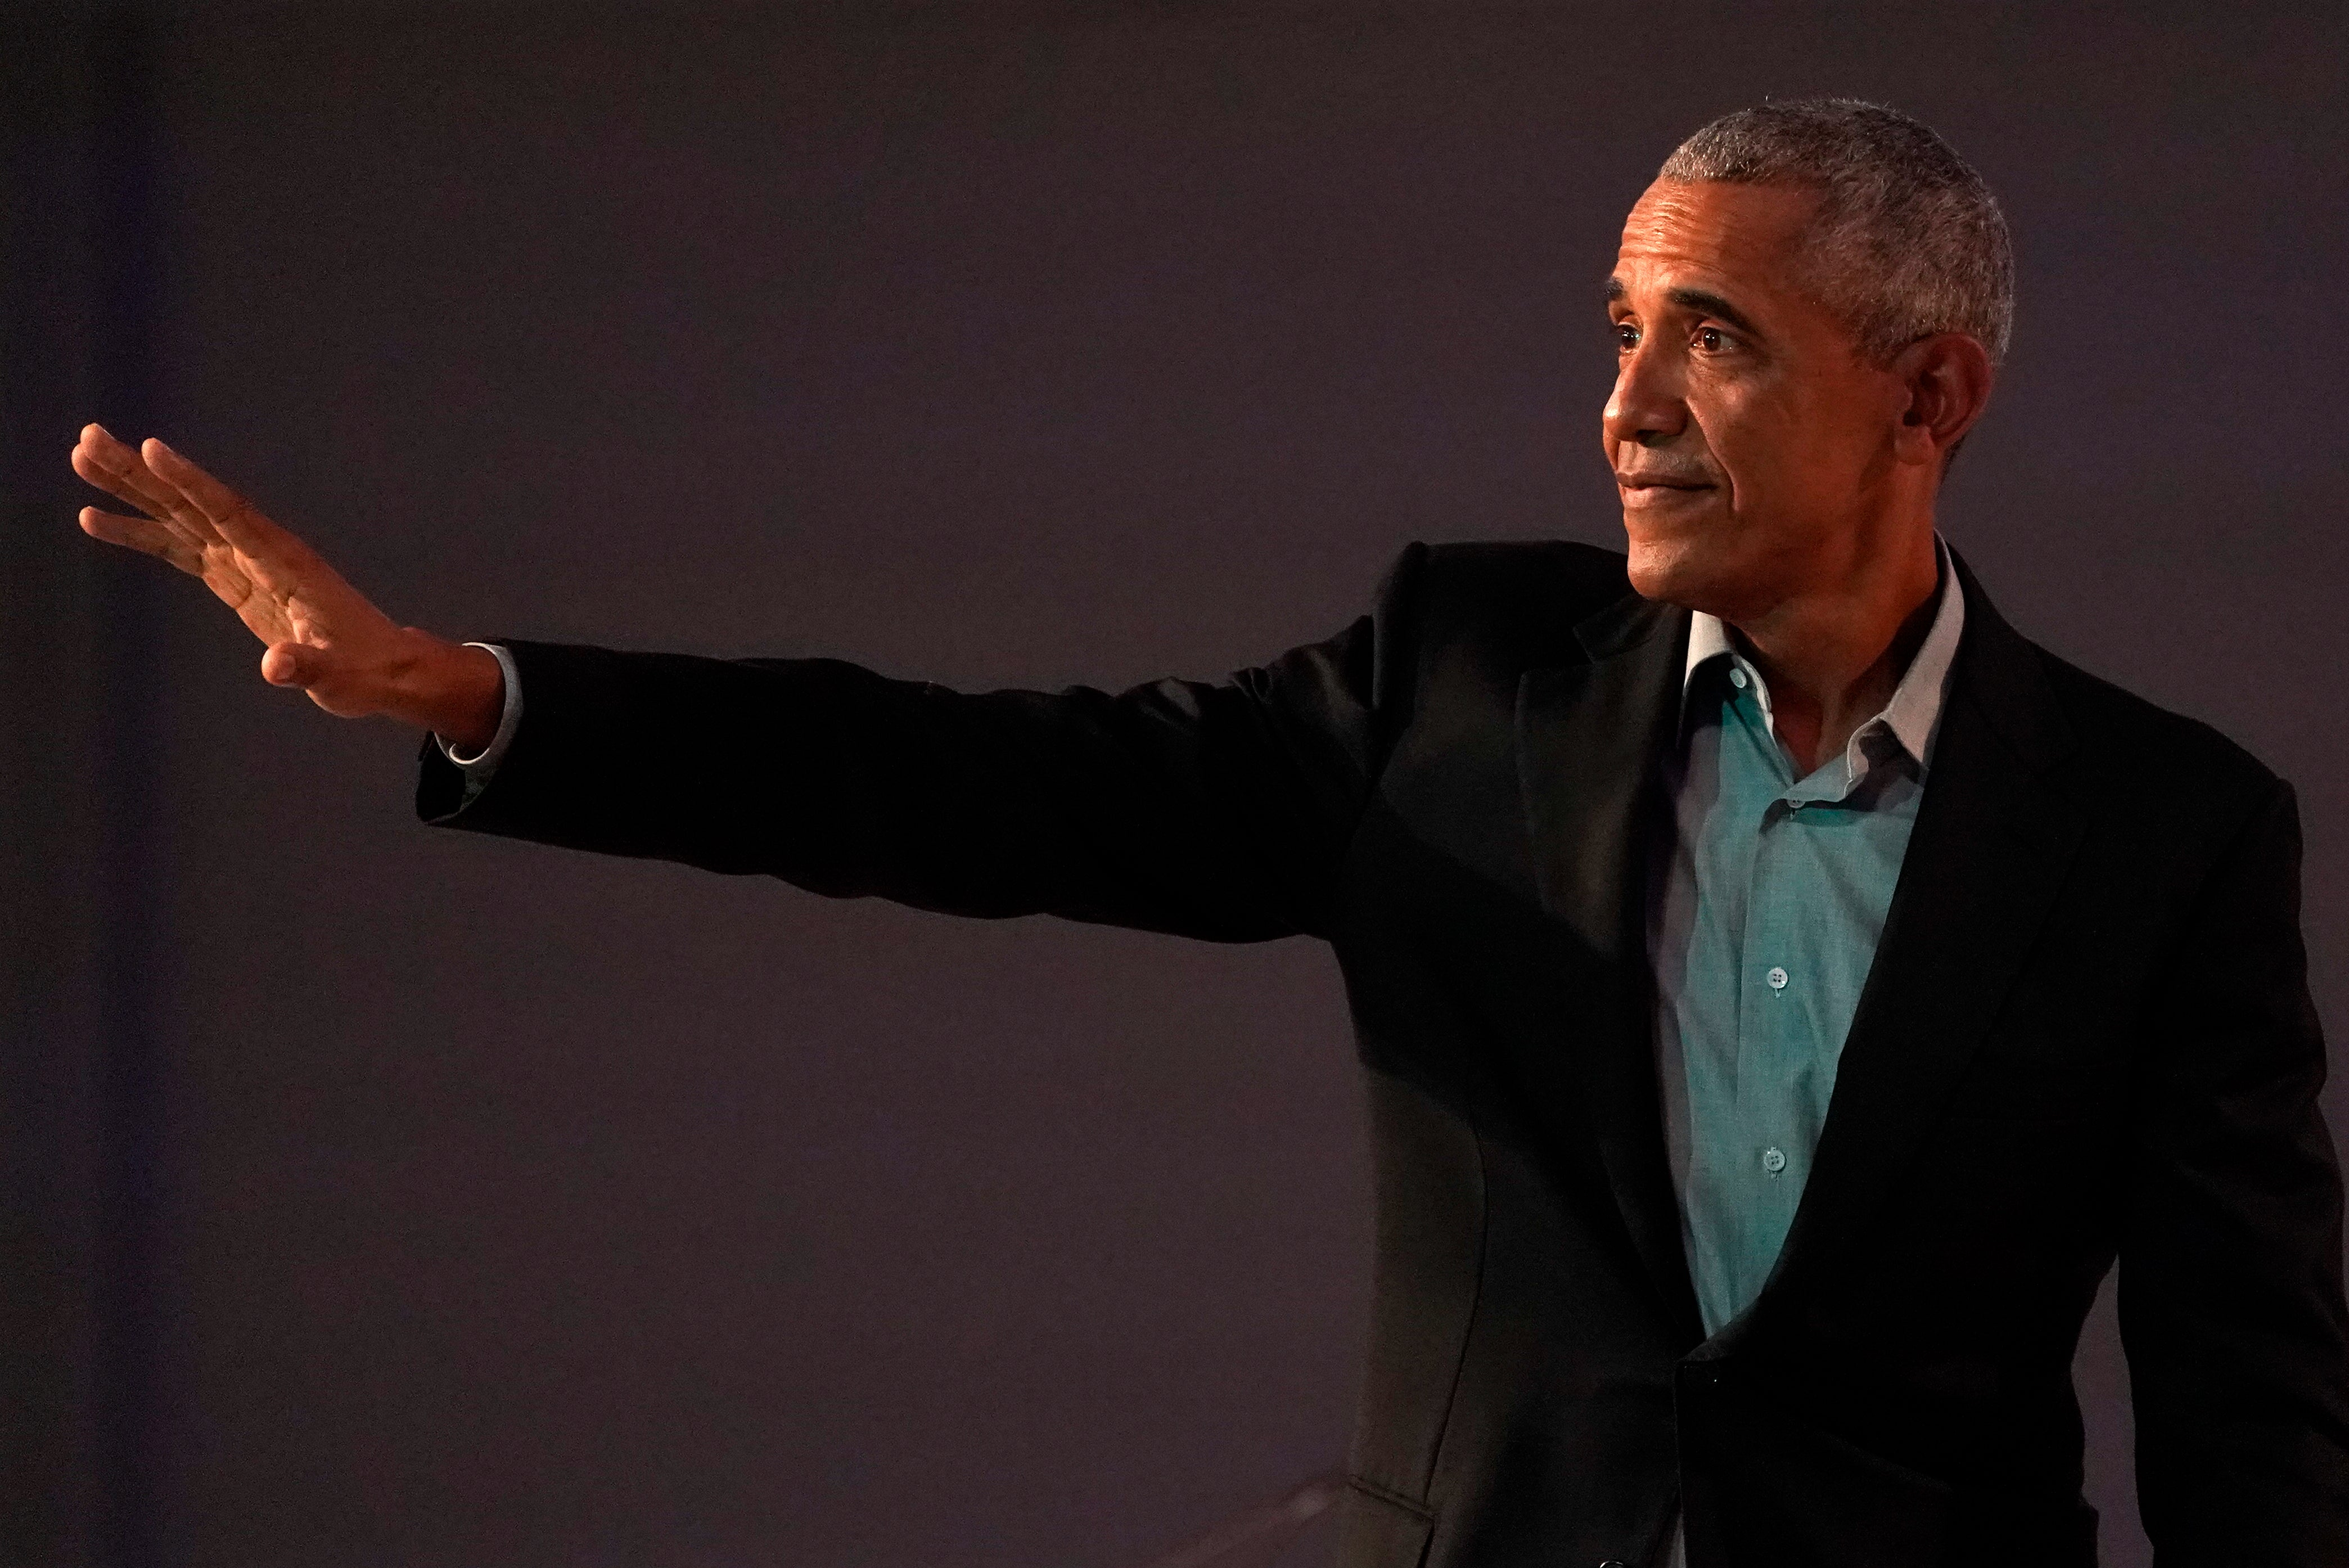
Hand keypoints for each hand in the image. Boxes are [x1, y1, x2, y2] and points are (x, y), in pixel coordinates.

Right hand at [72, 425, 503, 749]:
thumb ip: (307, 668)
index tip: (152, 448)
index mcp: (285, 563)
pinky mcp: (235, 579)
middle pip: (192, 504)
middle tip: (88, 439)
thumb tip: (276, 666)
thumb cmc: (364, 670)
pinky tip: (97, 519)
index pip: (230, 514)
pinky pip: (179, 547)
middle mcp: (261, 552)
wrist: (383, 668)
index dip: (192, 483)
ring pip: (180, 517)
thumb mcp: (339, 676)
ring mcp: (245, 562)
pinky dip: (140, 532)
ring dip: (131, 491)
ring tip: (81, 459)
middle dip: (141, 473)